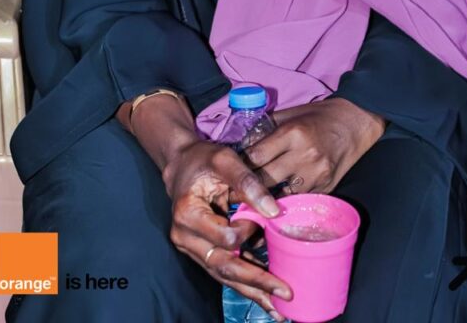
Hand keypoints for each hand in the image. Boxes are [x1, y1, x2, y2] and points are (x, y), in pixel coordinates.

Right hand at [162, 140, 292, 320]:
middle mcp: (185, 237)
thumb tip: (274, 211)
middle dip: (255, 282)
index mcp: (188, 214)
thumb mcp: (226, 160)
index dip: (247, 232)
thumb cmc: (203, 159)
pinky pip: (223, 270)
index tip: (261, 220)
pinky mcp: (201, 251)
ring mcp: (191, 248)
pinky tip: (265, 295)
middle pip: (223, 266)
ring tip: (278, 309)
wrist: (181, 164)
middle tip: (285, 294)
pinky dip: (244, 282)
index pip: (224, 237)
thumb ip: (249, 183)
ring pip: (223, 275)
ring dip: (252, 291)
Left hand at [244, 98, 386, 195]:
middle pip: (265, 180)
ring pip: (281, 196)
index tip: (231, 170)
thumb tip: (242, 143)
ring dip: (266, 198)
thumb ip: (266, 128)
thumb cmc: (319, 116)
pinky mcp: (326, 188)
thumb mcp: (290, 114)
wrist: (355, 122)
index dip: (241, 165)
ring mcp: (317, 175)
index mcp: (293, 133)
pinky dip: (287, 200)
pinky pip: (299, 200)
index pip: (256, 156)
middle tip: (232, 192)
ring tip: (252, 200)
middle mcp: (304, 155)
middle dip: (247, 186)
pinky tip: (277, 201)